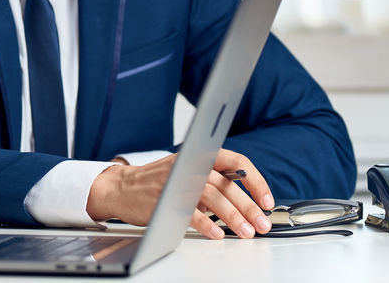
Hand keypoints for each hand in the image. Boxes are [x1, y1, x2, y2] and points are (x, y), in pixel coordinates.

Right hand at [86, 149, 274, 238]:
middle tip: (261, 224)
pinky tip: (218, 234)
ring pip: (213, 197)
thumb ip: (214, 179)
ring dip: (233, 217)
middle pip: (227, 184)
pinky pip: (190, 212)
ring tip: (245, 232)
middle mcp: (189, 165)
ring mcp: (176, 181)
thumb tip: (248, 200)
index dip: (255, 181)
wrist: (121, 187)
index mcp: (198, 155)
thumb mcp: (189, 170)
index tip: (266, 201)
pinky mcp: (164, 200)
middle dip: (248, 206)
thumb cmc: (159, 182)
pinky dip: (207, 224)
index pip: (236, 162)